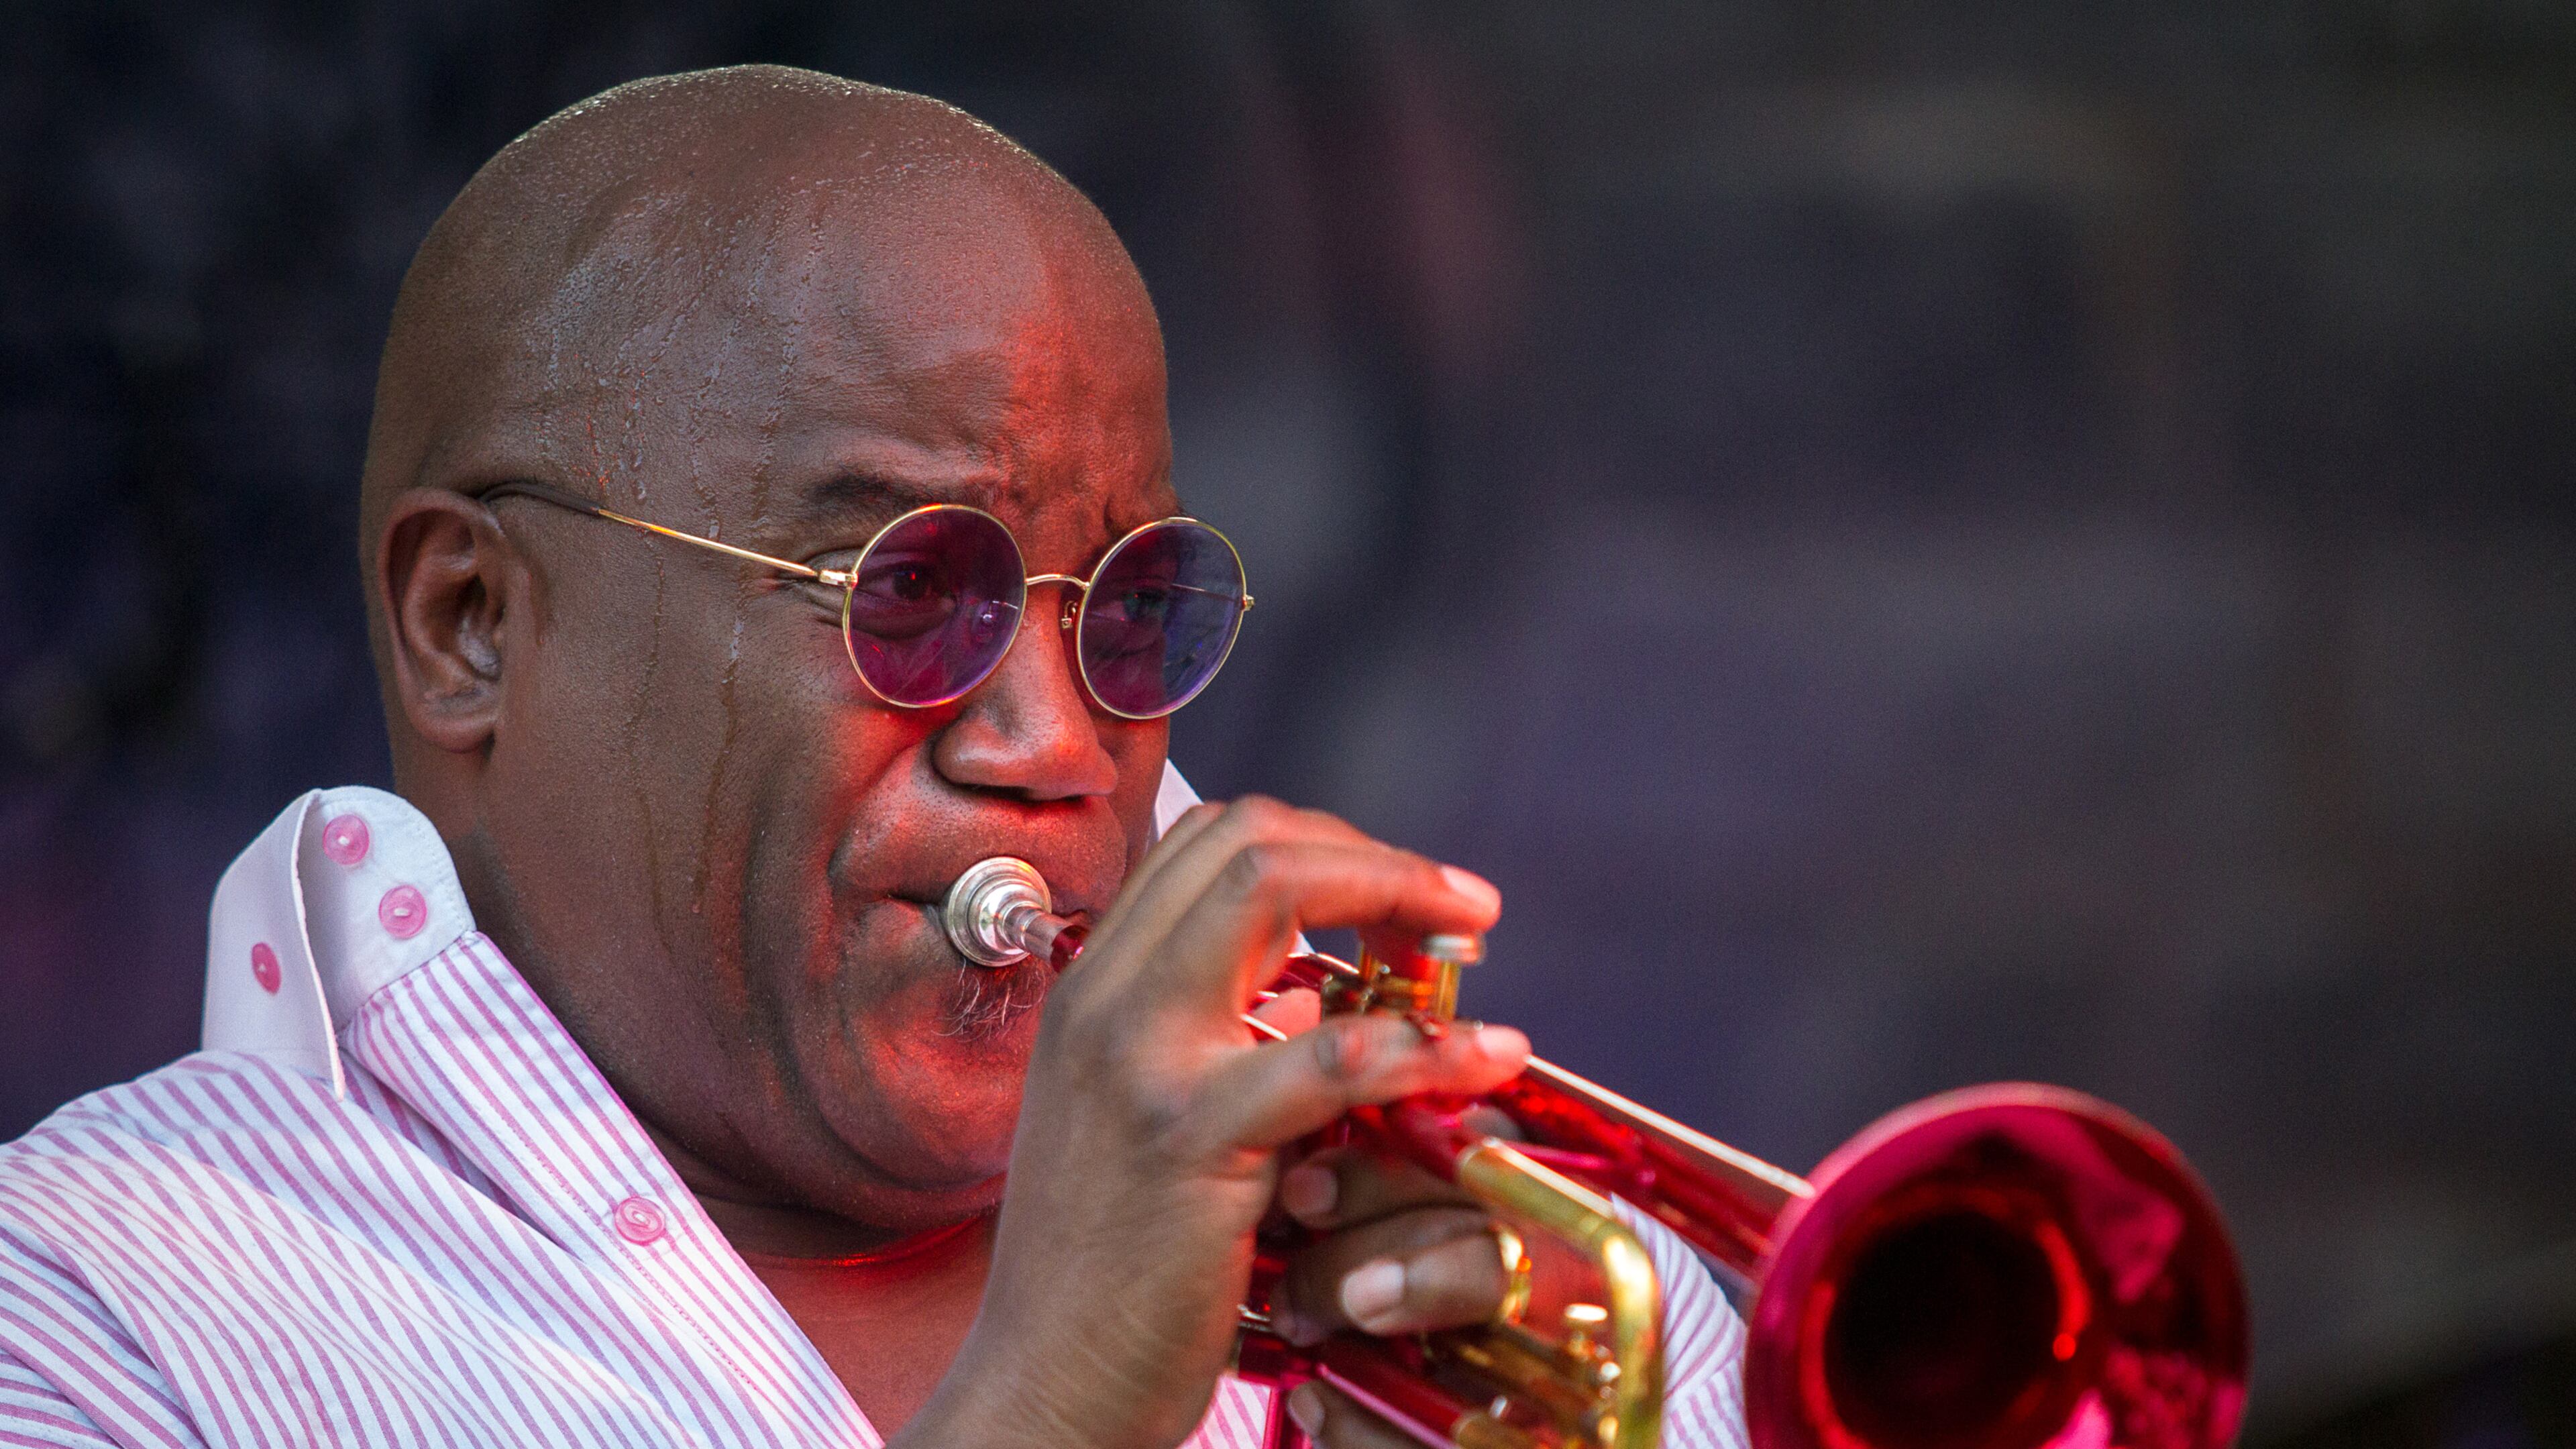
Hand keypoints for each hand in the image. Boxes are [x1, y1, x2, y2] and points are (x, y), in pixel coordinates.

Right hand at [898, 797, 1527, 1448]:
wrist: (1044, 1388)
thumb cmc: (1105, 1271)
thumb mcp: (1149, 1124)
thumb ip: (1218, 1043)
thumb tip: (1310, 997)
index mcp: (1094, 990)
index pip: (1210, 843)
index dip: (1322, 844)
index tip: (1401, 895)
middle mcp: (1103, 999)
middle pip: (1248, 841)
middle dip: (1373, 854)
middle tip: (1457, 908)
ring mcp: (1137, 1057)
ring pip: (1272, 891)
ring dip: (1398, 896)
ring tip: (1473, 945)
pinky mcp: (1188, 1133)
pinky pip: (1327, 1052)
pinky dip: (1422, 1041)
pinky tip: (1480, 1056)